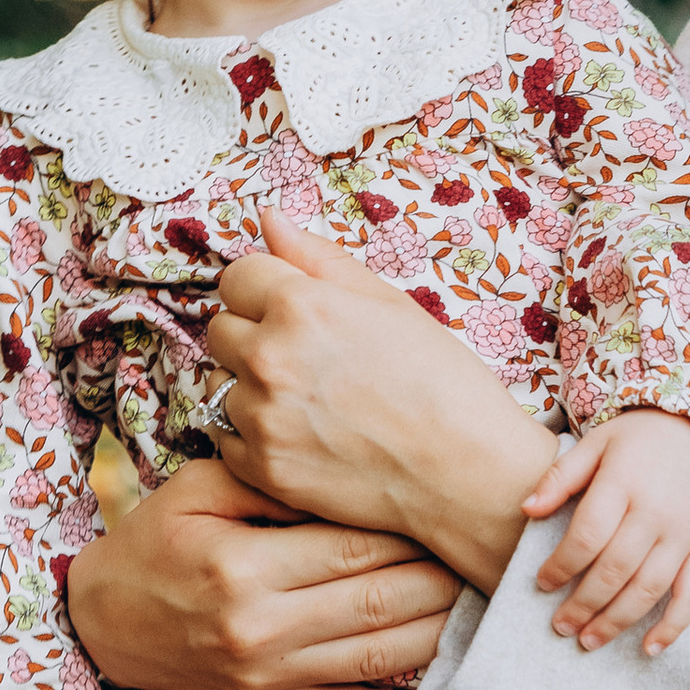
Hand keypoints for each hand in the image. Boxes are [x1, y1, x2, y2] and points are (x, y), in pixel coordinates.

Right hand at [66, 450, 460, 689]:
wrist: (102, 624)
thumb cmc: (156, 543)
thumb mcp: (200, 492)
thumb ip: (273, 483)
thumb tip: (346, 475)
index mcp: (246, 568)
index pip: (355, 548)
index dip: (414, 530)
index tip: (454, 508)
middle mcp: (265, 628)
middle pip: (382, 601)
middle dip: (447, 578)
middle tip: (495, 555)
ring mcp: (274, 675)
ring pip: (382, 657)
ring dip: (446, 635)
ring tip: (492, 608)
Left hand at [209, 211, 555, 591]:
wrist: (469, 472)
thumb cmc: (443, 383)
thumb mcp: (389, 303)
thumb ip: (319, 257)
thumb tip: (268, 217)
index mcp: (301, 305)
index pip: (237, 278)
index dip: (267, 291)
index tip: (295, 312)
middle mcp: (271, 357)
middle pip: (222, 329)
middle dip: (255, 336)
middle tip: (310, 360)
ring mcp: (262, 417)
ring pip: (221, 385)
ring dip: (252, 388)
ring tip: (310, 403)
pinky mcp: (262, 468)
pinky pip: (225, 437)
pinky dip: (253, 437)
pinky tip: (302, 437)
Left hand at [521, 407, 689, 652]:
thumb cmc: (644, 438)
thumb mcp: (599, 442)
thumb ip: (562, 476)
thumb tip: (526, 510)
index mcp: (624, 483)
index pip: (587, 536)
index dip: (561, 566)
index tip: (542, 584)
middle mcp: (656, 512)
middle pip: (614, 570)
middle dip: (583, 604)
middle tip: (560, 626)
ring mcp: (685, 534)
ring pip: (648, 589)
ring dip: (616, 621)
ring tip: (589, 640)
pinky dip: (673, 626)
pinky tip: (649, 648)